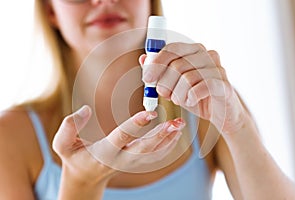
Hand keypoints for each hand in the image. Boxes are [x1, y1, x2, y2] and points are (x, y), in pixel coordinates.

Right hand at [52, 105, 184, 184]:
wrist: (86, 176)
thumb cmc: (74, 157)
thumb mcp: (62, 144)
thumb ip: (69, 126)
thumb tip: (85, 110)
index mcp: (104, 153)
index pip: (122, 137)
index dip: (136, 125)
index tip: (151, 113)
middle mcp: (121, 159)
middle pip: (144, 149)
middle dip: (161, 135)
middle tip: (176, 122)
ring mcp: (131, 163)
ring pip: (154, 153)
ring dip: (168, 139)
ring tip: (180, 124)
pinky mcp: (137, 162)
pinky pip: (155, 155)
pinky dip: (167, 145)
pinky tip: (175, 132)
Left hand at [140, 42, 245, 134]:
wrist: (221, 114)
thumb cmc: (196, 97)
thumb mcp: (173, 85)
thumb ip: (159, 72)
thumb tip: (143, 59)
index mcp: (193, 50)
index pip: (171, 49)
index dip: (156, 63)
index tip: (147, 78)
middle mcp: (207, 54)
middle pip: (177, 65)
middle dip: (165, 83)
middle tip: (163, 94)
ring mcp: (217, 68)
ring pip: (187, 78)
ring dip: (178, 94)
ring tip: (178, 100)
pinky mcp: (224, 84)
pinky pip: (202, 87)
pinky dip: (191, 97)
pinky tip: (191, 101)